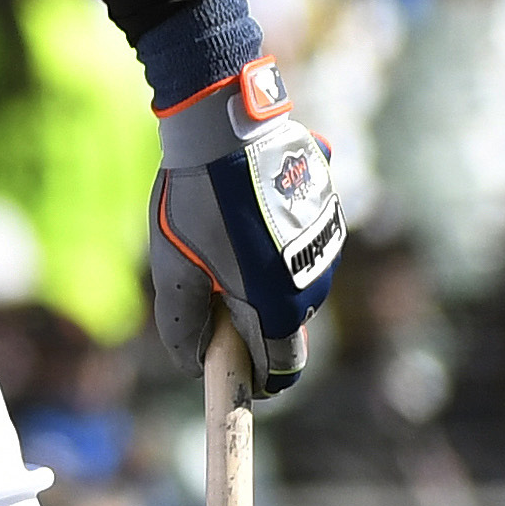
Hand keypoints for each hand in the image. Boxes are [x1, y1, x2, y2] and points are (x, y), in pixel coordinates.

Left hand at [148, 58, 344, 402]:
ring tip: (220, 245)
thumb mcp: (175, 268)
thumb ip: (184, 326)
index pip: (280, 369)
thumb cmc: (196, 201)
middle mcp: (314, 285)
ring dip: (263, 282)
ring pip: (294, 286)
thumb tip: (193, 364)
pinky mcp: (329, 215)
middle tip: (208, 295)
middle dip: (250, 323)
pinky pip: (302, 248)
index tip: (230, 371)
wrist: (228, 127)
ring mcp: (326, 249)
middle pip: (285, 327)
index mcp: (277, 307)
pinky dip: (277, 247)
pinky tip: (244, 215)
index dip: (254, 378)